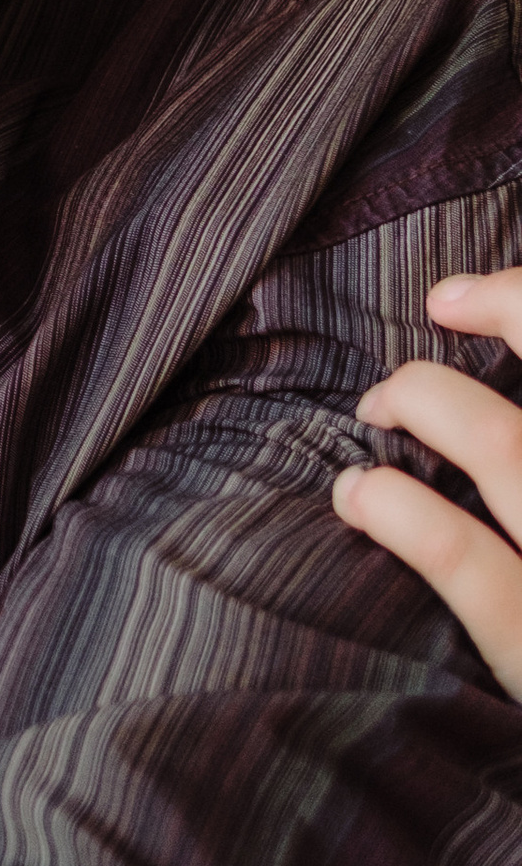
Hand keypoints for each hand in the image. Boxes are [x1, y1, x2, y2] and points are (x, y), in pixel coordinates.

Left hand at [335, 270, 521, 694]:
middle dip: (480, 341)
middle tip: (405, 377)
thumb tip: (471, 401)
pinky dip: (404, 513)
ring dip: (427, 403)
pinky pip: (476, 568)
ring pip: (510, 447)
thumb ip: (513, 482)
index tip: (458, 297)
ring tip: (376, 410)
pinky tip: (359, 497)